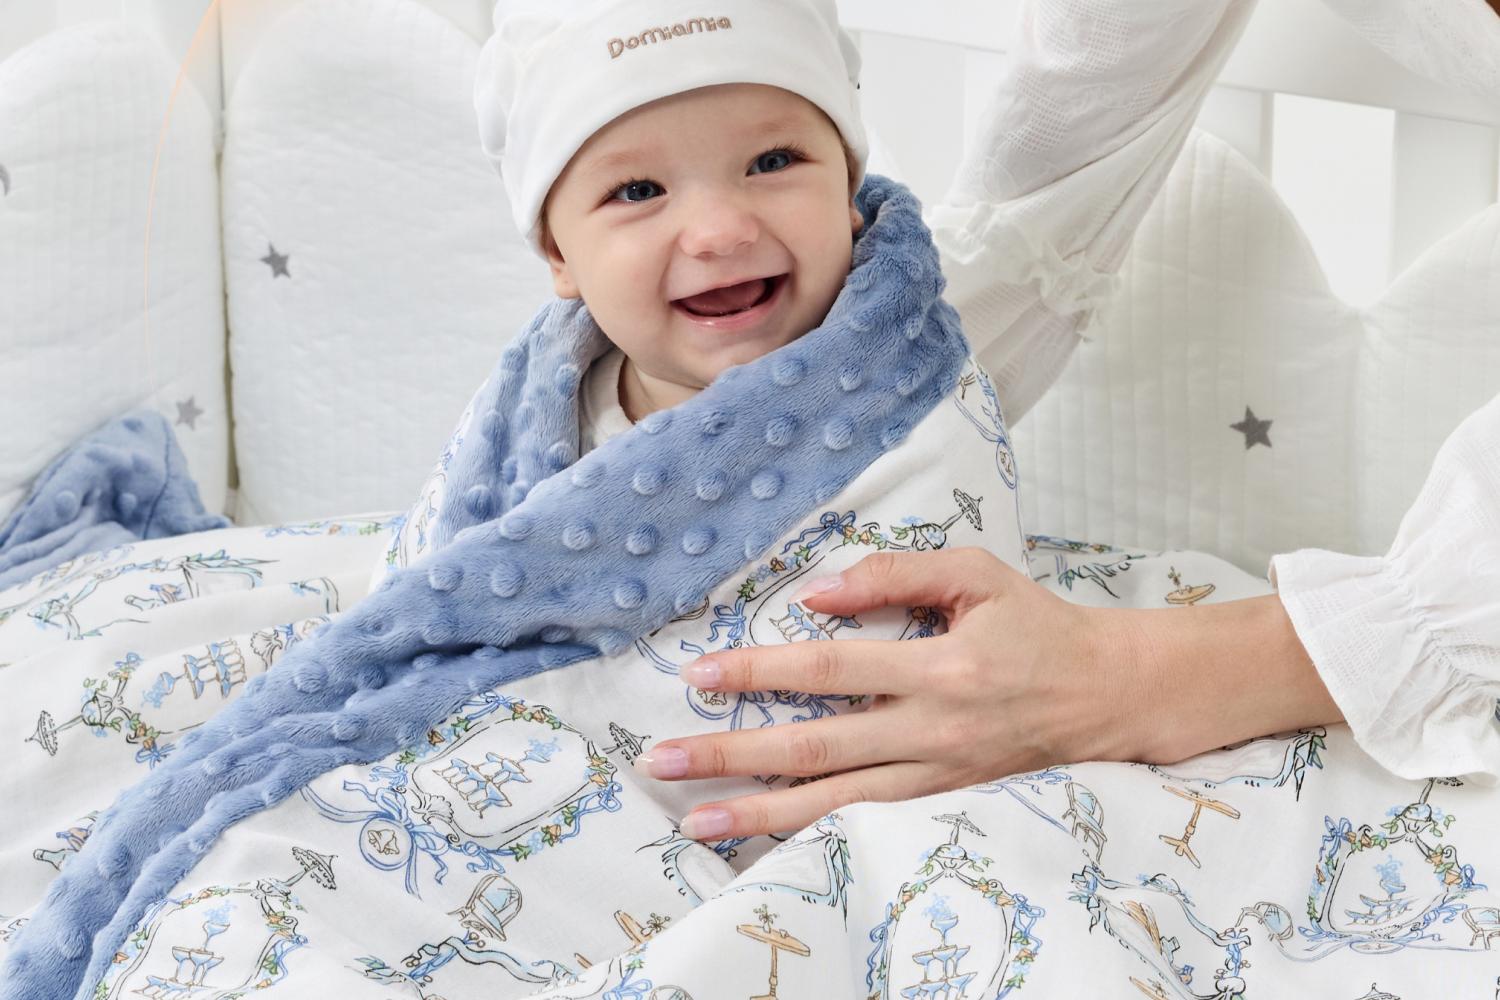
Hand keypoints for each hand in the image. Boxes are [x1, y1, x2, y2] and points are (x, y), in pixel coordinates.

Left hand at [633, 548, 1146, 841]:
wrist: (1109, 694)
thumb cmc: (1037, 625)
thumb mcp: (976, 574)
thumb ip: (896, 575)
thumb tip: (817, 594)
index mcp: (940, 666)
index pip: (829, 667)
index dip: (761, 670)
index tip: (700, 675)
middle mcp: (933, 730)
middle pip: (817, 746)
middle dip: (734, 755)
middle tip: (663, 762)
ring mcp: (938, 775)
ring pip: (837, 801)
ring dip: (761, 814)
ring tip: (697, 822)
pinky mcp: (945, 801)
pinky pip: (870, 823)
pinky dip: (815, 834)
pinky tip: (767, 841)